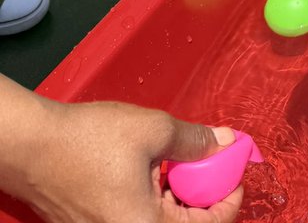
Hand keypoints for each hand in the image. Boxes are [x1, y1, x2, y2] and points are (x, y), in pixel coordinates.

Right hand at [21, 100, 241, 222]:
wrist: (33, 147)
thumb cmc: (87, 140)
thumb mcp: (152, 130)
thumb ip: (194, 140)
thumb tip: (224, 142)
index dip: (228, 200)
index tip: (236, 175)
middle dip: (202, 194)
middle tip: (210, 162)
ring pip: (160, 219)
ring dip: (177, 193)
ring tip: (179, 160)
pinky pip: (138, 216)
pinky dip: (154, 196)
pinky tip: (153, 169)